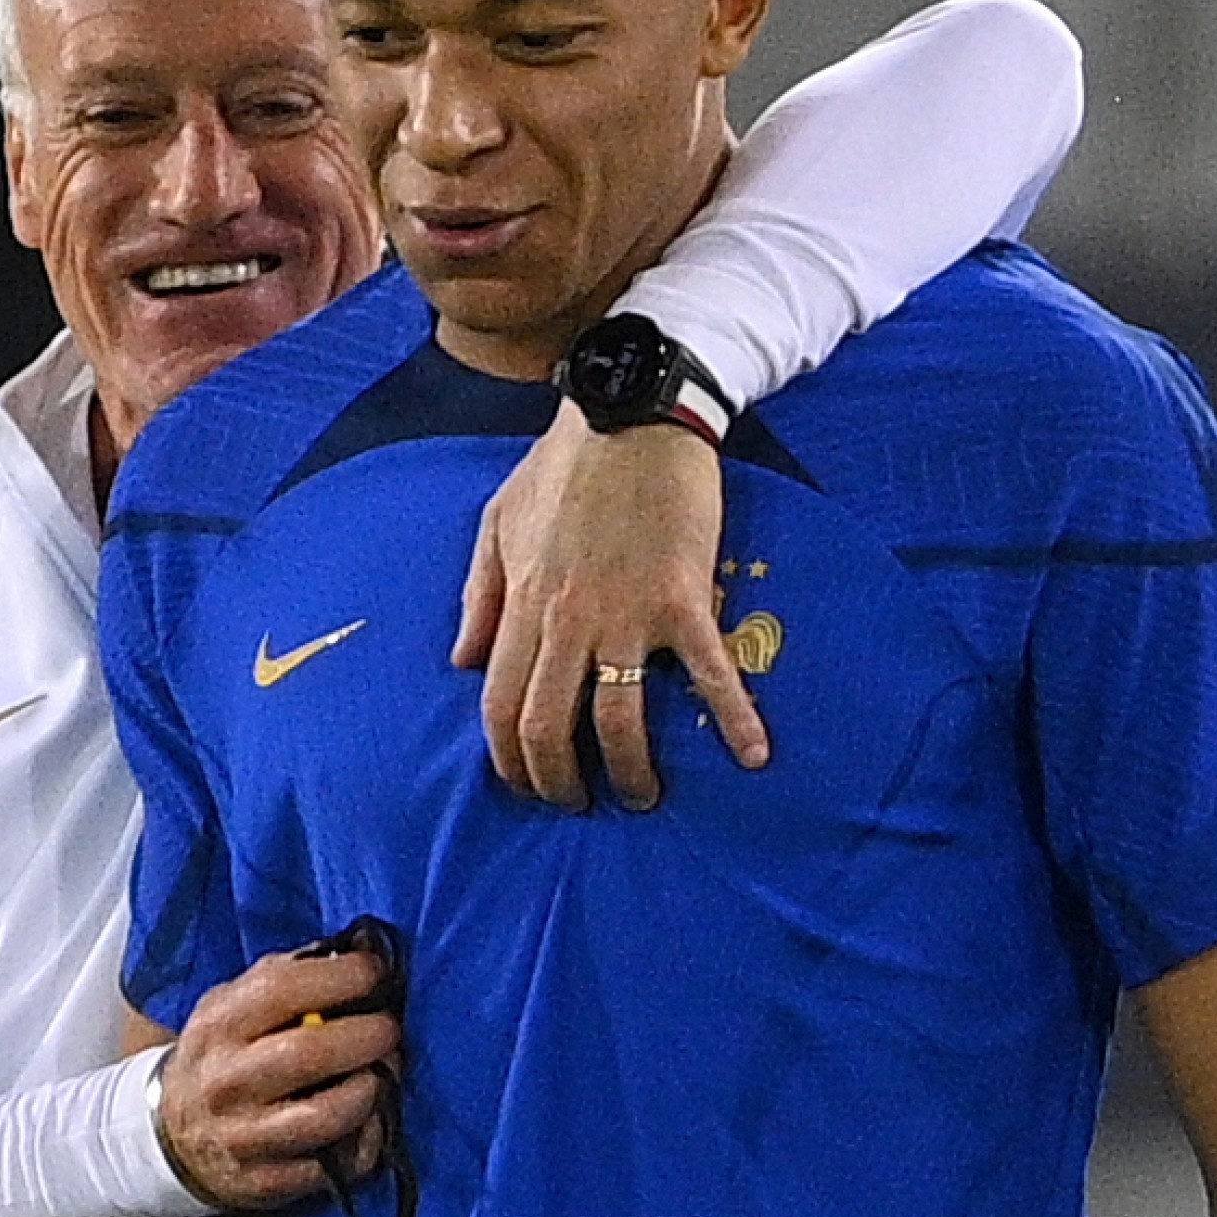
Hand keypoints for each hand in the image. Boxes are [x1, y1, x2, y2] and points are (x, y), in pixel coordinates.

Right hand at [152, 948, 397, 1210]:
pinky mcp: (268, 1182)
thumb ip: (283, 977)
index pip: (282, 990)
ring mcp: (246, 1137)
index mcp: (218, 1027)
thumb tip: (356, 950)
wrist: (169, 1138)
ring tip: (379, 1076)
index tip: (374, 973)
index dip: (341, 977)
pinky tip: (367, 1121)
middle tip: (389, 1031)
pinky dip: (366, 1139)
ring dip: (371, 1091)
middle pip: (310, 1053)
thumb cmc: (221, 1059)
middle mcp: (227, 1082)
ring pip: (328, 1116)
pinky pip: (337, 1163)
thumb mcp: (229, 1007)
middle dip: (368, 1036)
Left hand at [452, 400, 770, 811]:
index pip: (501, 706)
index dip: (510, 760)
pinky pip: (709, 674)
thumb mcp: (498, 522)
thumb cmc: (564, 464)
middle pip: (548, 728)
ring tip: (642, 797)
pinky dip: (733, 718)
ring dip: (630, 772)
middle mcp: (567, 620)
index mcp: (523, 604)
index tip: (527, 785)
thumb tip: (464, 660)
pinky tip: (751, 756)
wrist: (634, 412)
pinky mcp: (682, 599)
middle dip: (560, 782)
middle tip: (580, 804)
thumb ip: (480, 596)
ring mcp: (626, 613)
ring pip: (616, 720)